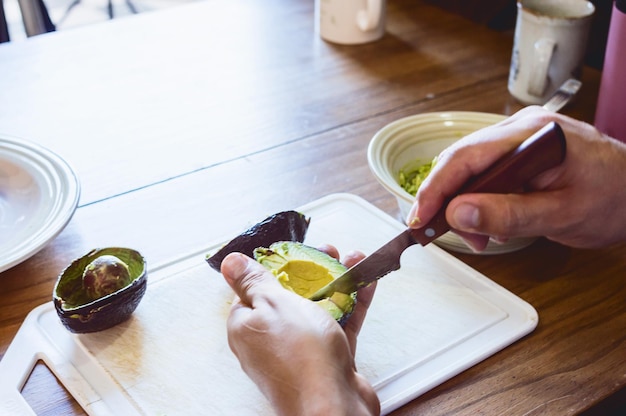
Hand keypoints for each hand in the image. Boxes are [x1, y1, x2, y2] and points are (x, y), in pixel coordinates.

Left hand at [221, 246, 379, 415]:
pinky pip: (339, 324)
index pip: (255, 289)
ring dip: (337, 281)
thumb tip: (230, 263)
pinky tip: (366, 282)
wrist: (333, 406)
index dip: (277, 267)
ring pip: (319, 307)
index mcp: (247, 325)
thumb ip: (254, 281)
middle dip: (313, 270)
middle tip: (330, 252)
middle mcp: (270, 339)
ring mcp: (300, 350)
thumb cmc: (300, 355)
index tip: (296, 252)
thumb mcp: (273, 304)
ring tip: (353, 259)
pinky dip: (352, 303)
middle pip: (291, 295)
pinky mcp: (327, 359)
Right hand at [408, 106, 625, 249]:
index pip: (466, 156)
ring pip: (471, 168)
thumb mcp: (562, 215)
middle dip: (447, 200)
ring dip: (463, 204)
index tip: (419, 219)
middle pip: (462, 161)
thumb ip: (509, 214)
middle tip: (443, 235)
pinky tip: (489, 222)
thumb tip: (456, 213)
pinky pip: (486, 172)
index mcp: (533, 134)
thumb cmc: (615, 199)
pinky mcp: (520, 151)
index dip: (435, 188)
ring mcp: (520, 137)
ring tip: (477, 237)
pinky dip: (479, 199)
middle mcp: (522, 128)